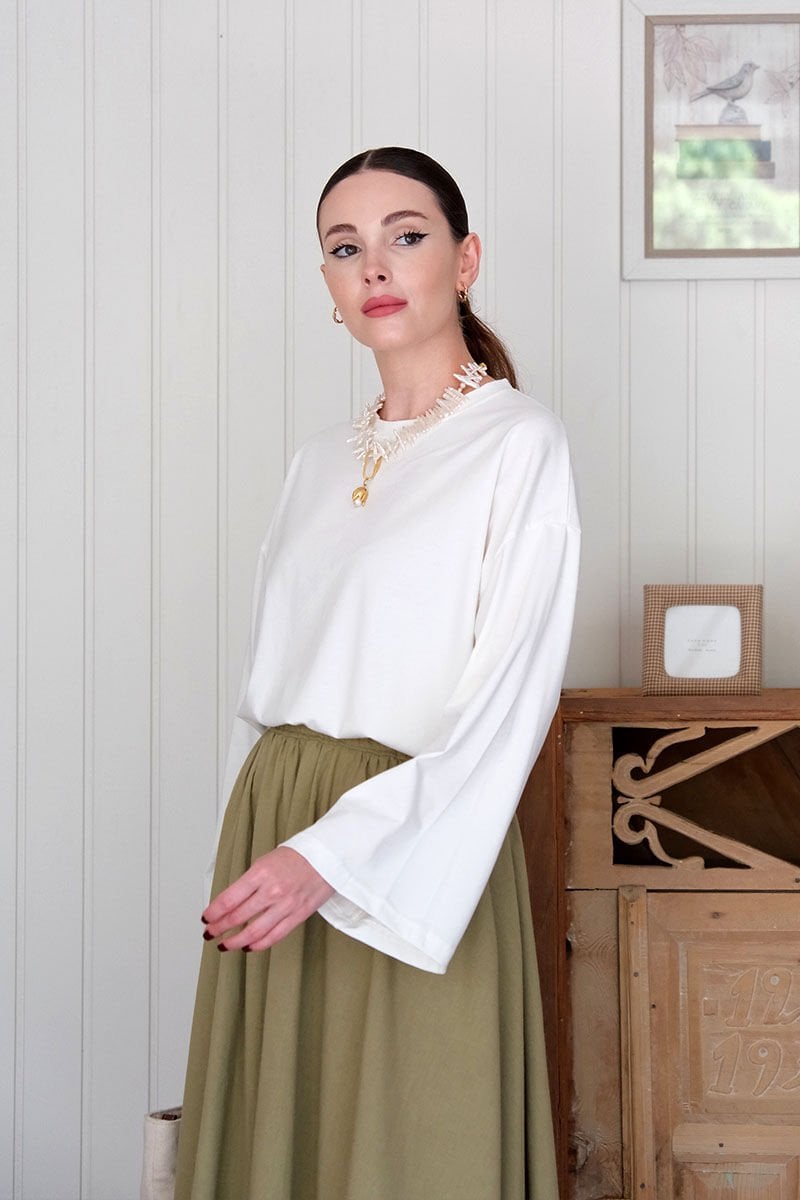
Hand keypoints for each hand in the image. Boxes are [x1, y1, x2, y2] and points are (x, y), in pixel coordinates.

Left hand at [202, 846, 334, 951]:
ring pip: (253, 932)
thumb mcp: (266, 861)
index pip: (228, 899)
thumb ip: (249, 882)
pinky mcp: (298, 916)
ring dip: (235, 941)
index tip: (206, 918)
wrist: (328, 857)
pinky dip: (258, 945)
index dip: (213, 912)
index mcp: (261, 873)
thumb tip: (230, 902)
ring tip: (224, 944)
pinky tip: (248, 946)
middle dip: (219, 928)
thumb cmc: (297, 857)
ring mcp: (285, 906)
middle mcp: (272, 891)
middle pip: (237, 917)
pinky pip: (274, 936)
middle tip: (210, 933)